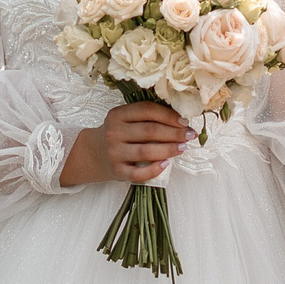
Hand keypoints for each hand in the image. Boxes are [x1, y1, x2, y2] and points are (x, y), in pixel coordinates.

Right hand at [61, 100, 192, 186]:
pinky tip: (167, 164)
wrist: (95, 153)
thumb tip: (181, 120)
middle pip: (150, 131)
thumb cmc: (119, 134)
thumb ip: (147, 117)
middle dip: (174, 133)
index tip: (185, 121)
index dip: (168, 115)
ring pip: (146, 151)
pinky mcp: (117, 171)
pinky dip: (154, 170)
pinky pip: (138, 173)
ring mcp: (114, 153)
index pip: (147, 110)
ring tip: (183, 148)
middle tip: (189, 135)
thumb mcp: (126, 119)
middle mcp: (114, 132)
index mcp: (117, 115)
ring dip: (169, 149)